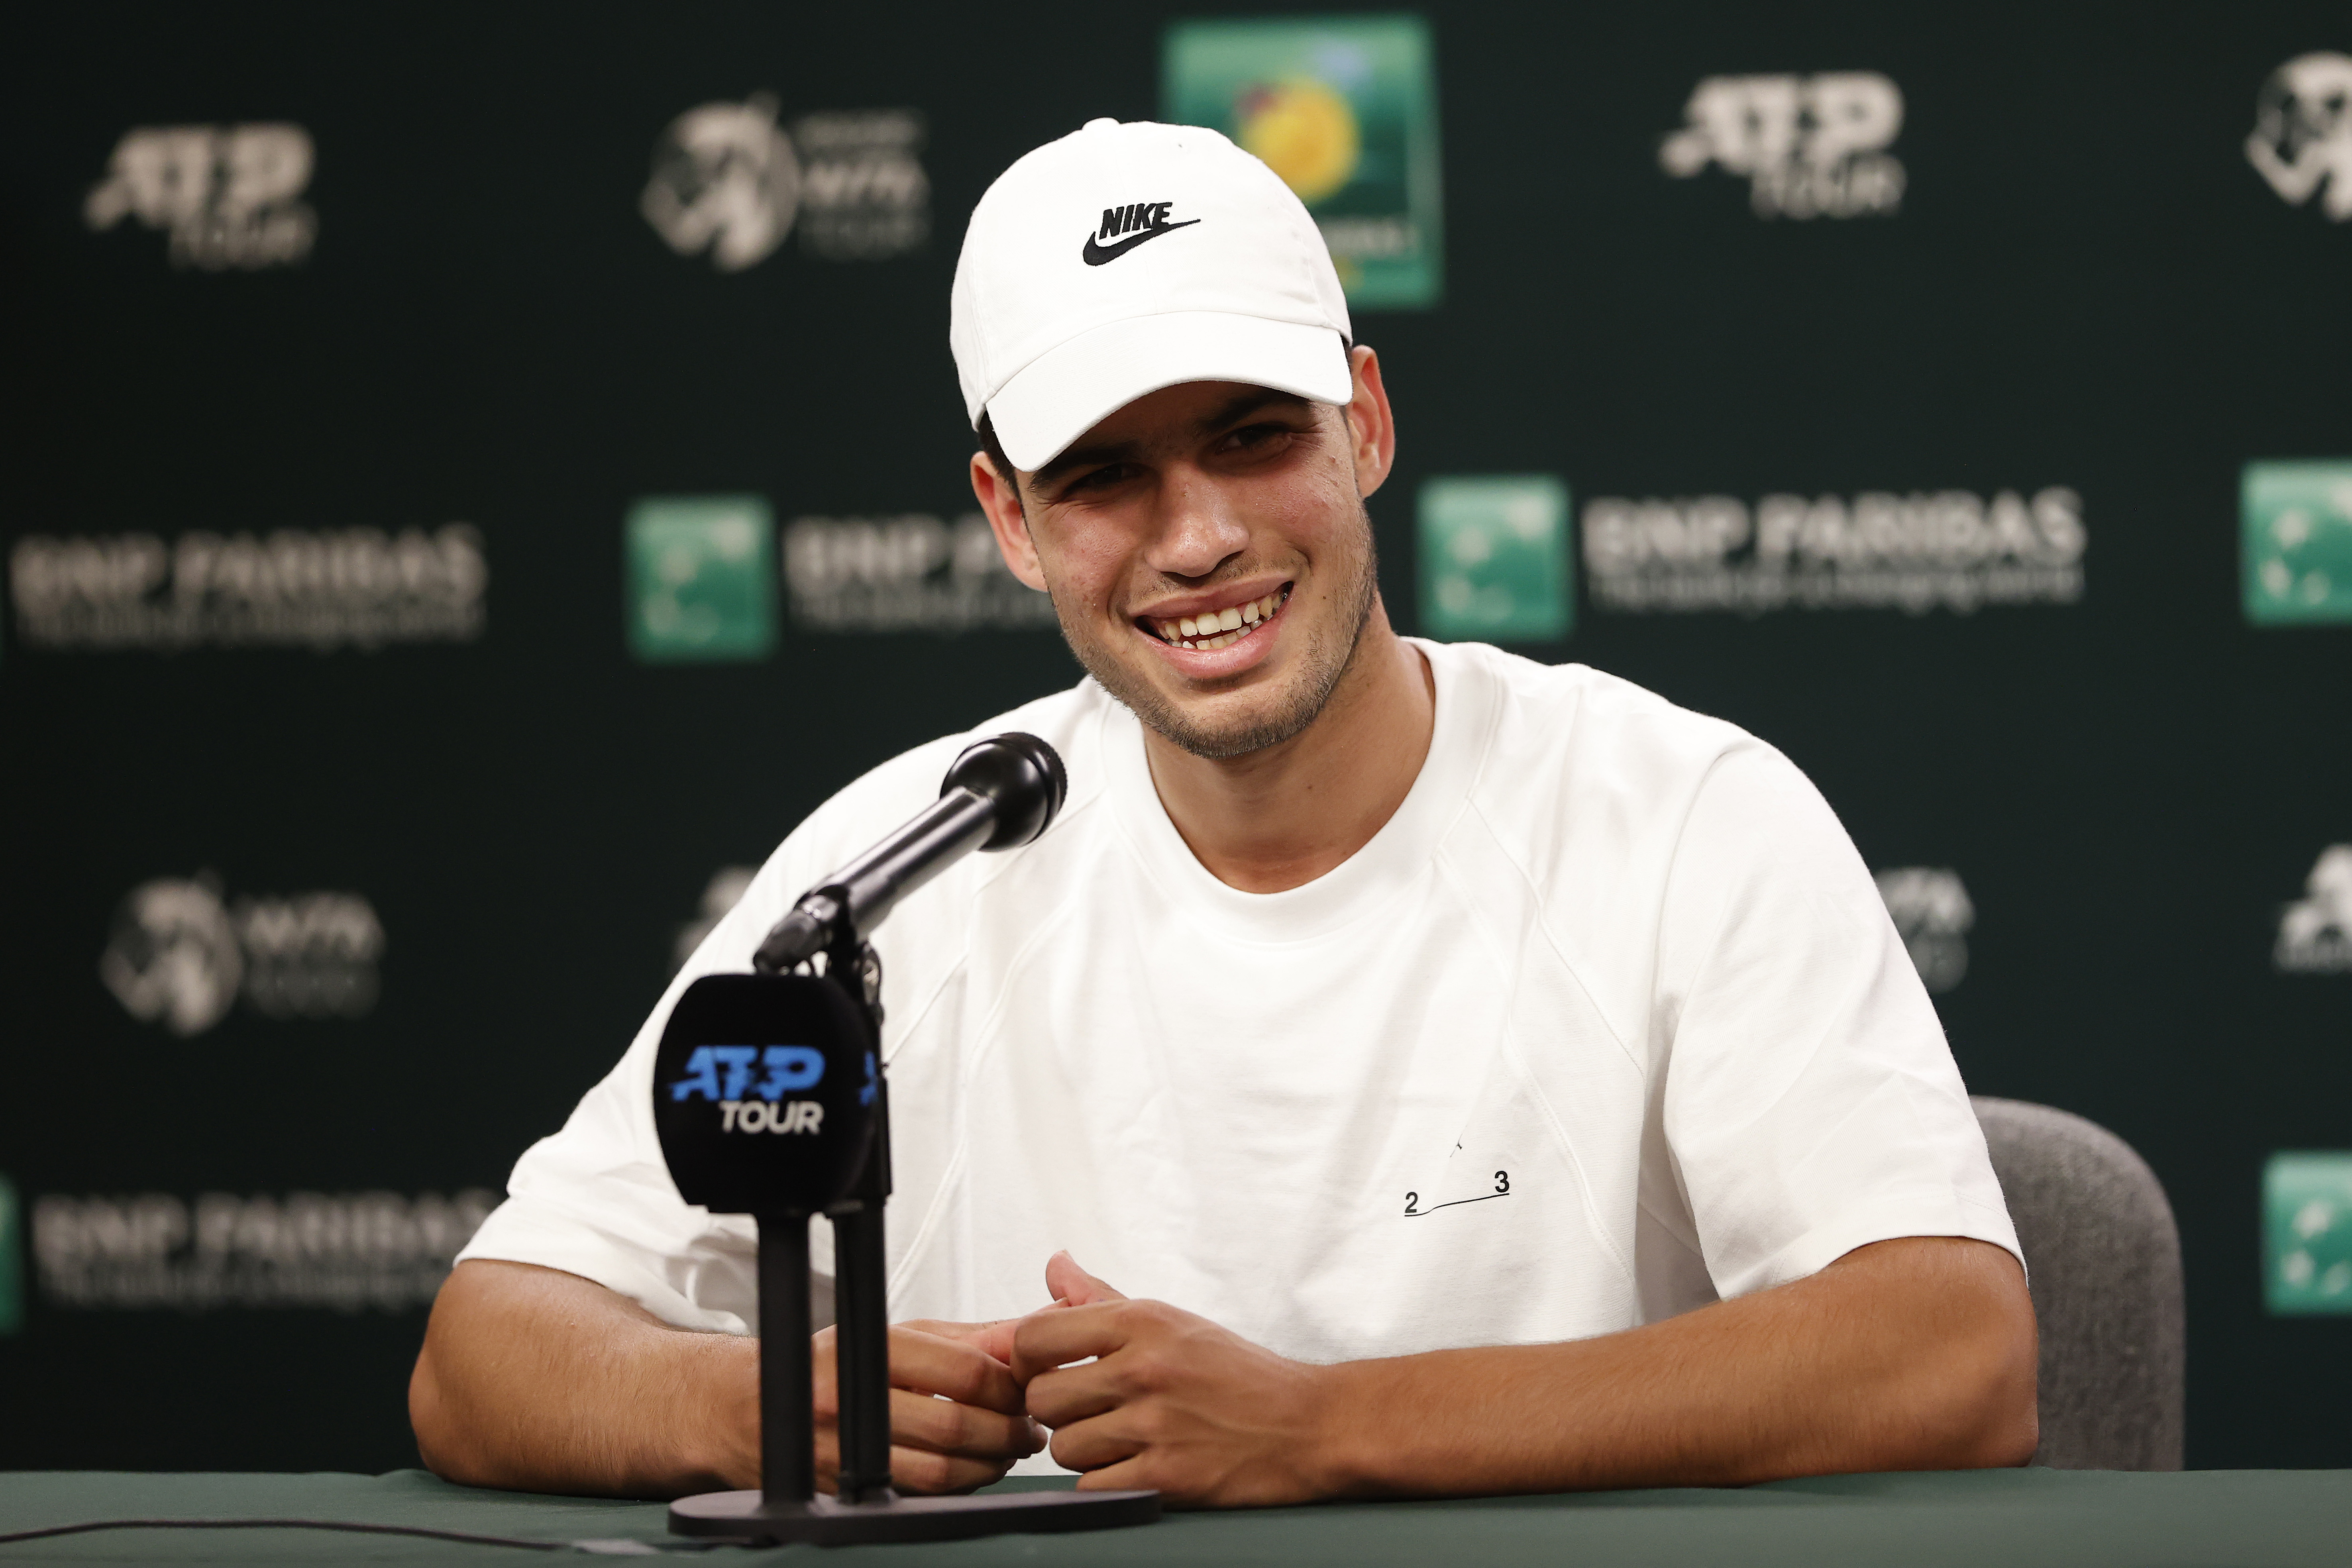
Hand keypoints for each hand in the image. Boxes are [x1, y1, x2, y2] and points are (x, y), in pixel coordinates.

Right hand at [809, 1319, 1044, 1493]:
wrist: (761, 1407)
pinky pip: (924, 1496)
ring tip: (1010, 1448)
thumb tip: (1037, 1328)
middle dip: (1010, 1430)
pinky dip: (962, 1485)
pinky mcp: (849, 1491)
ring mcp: (846, 1453)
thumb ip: (973, 1338)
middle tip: (1031, 1425)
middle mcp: (852, 1403)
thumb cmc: (839, 1365)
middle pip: (957, 1425)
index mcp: (871, 1353)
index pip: (964, 1372)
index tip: (1029, 1387)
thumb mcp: (901, 1336)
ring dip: (992, 1463)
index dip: (1010, 1385)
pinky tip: (975, 1467)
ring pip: (943, 1470)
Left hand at [1012, 1252, 1337, 1506]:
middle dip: (1059, 1411)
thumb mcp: (1173, 1322)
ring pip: (1064, 1448)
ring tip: (1122, 1440)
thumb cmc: (1236, 1373)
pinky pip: (1092, 1488)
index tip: (1048, 1372)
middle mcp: (1144, 1368)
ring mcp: (1154, 1425)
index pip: (1033, 1336)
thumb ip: (1102, 1298)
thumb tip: (1053, 1265)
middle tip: (1091, 1412)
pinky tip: (1137, 1468)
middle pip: (1042, 1398)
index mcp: (1142, 1322)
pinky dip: (1107, 1484)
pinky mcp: (1166, 1478)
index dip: (1027, 1360)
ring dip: (1085, 1451)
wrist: (1309, 1424)